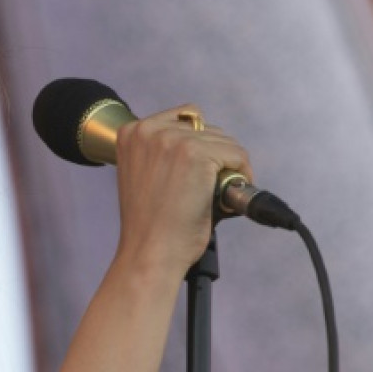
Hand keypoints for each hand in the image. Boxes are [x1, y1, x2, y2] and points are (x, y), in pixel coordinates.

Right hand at [113, 106, 252, 275]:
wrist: (150, 253)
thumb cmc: (150, 226)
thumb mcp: (143, 176)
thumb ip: (160, 154)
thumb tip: (201, 144)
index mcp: (132, 133)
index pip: (184, 119)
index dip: (199, 146)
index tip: (200, 172)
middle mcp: (149, 131)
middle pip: (206, 128)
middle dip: (215, 157)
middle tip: (210, 189)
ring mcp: (173, 140)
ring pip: (224, 141)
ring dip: (228, 166)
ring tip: (216, 195)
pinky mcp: (196, 154)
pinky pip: (236, 154)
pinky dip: (240, 174)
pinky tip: (227, 197)